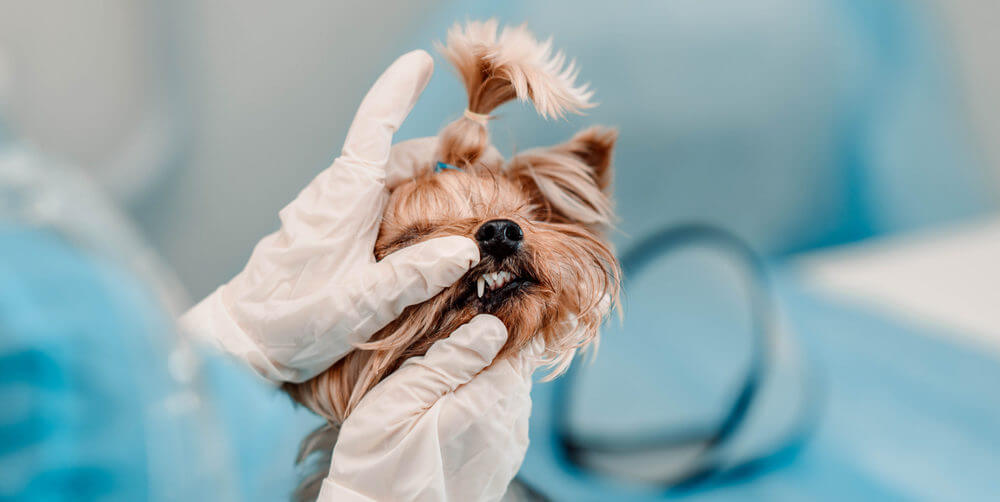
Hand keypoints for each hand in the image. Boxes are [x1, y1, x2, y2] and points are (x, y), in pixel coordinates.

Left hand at [178, 50, 479, 382]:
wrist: (242, 341)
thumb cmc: (290, 322)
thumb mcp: (358, 304)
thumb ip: (411, 276)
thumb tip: (465, 247)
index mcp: (342, 198)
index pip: (373, 128)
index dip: (398, 91)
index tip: (422, 63)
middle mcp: (338, 195)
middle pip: (398, 155)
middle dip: (445, 155)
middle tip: (492, 175)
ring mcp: (336, 211)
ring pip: (392, 180)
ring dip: (431, 182)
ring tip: (473, 204)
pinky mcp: (335, 231)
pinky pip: (381, 203)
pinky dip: (414, 204)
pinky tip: (436, 232)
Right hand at [319, 315, 544, 501]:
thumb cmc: (379, 465)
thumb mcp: (399, 401)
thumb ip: (449, 360)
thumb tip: (493, 326)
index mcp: (489, 402)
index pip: (518, 346)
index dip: (494, 329)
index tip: (464, 329)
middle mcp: (509, 426)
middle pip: (515, 369)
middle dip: (487, 357)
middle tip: (441, 358)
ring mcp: (508, 450)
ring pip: (511, 396)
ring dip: (485, 385)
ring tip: (441, 392)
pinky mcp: (500, 468)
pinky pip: (504, 424)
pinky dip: (485, 412)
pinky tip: (450, 417)